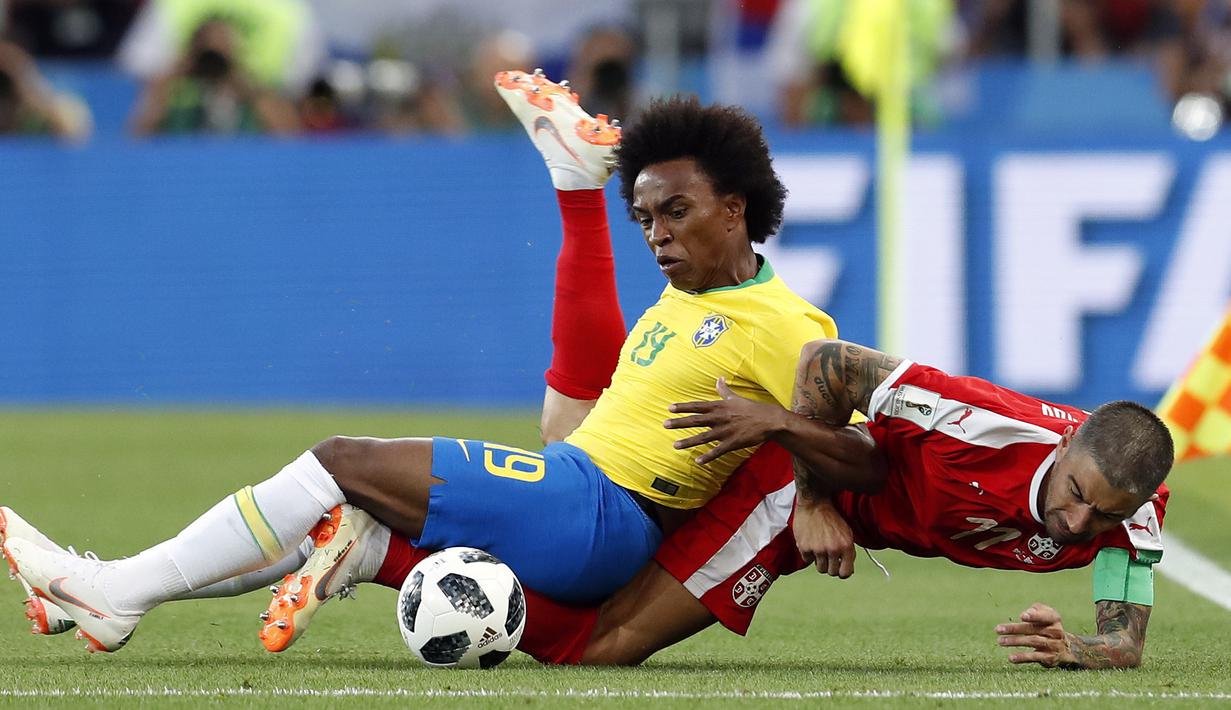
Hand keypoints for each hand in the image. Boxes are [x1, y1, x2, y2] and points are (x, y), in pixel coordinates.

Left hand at [665, 378, 789, 464]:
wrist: (770, 420)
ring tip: (675, 445)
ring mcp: (726, 431)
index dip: (683, 407)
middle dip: (680, 423)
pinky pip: (718, 451)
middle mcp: (720, 418)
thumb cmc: (751, 408)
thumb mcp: (736, 397)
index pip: (697, 406)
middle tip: (665, 424)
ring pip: (704, 437)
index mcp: (720, 406)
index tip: (669, 408)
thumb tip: (719, 378)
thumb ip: (724, 390)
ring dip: (689, 442)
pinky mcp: (733, 443)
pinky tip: (698, 462)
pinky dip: (708, 457)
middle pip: (696, 420)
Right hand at [791, 497, 855, 577]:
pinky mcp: (804, 547)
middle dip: (831, 566)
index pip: (846, 573)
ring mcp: (818, 549)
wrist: (815, 503)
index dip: (842, 572)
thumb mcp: (847, 533)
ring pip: (820, 568)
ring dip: (820, 561)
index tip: (839, 567)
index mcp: (846, 546)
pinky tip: (811, 542)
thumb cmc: (832, 517)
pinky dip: (809, 554)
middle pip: (832, 573)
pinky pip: (808, 560)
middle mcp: (833, 549)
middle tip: (828, 557)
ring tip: (820, 548)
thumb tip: (848, 570)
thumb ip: (848, 552)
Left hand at [996, 603, 1076, 667]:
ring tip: (1000, 641)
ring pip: (1032, 642)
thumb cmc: (1048, 626)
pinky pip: (1034, 657)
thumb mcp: (1046, 615)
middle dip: (1014, 629)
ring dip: (1015, 641)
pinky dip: (1022, 657)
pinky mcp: (1049, 658)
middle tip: (998, 629)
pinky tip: (1011, 658)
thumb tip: (1026, 613)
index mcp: (1054, 619)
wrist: (1065, 648)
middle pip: (1033, 629)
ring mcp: (1053, 646)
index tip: (1021, 616)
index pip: (1046, 616)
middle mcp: (1055, 632)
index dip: (1034, 616)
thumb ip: (1036, 610)